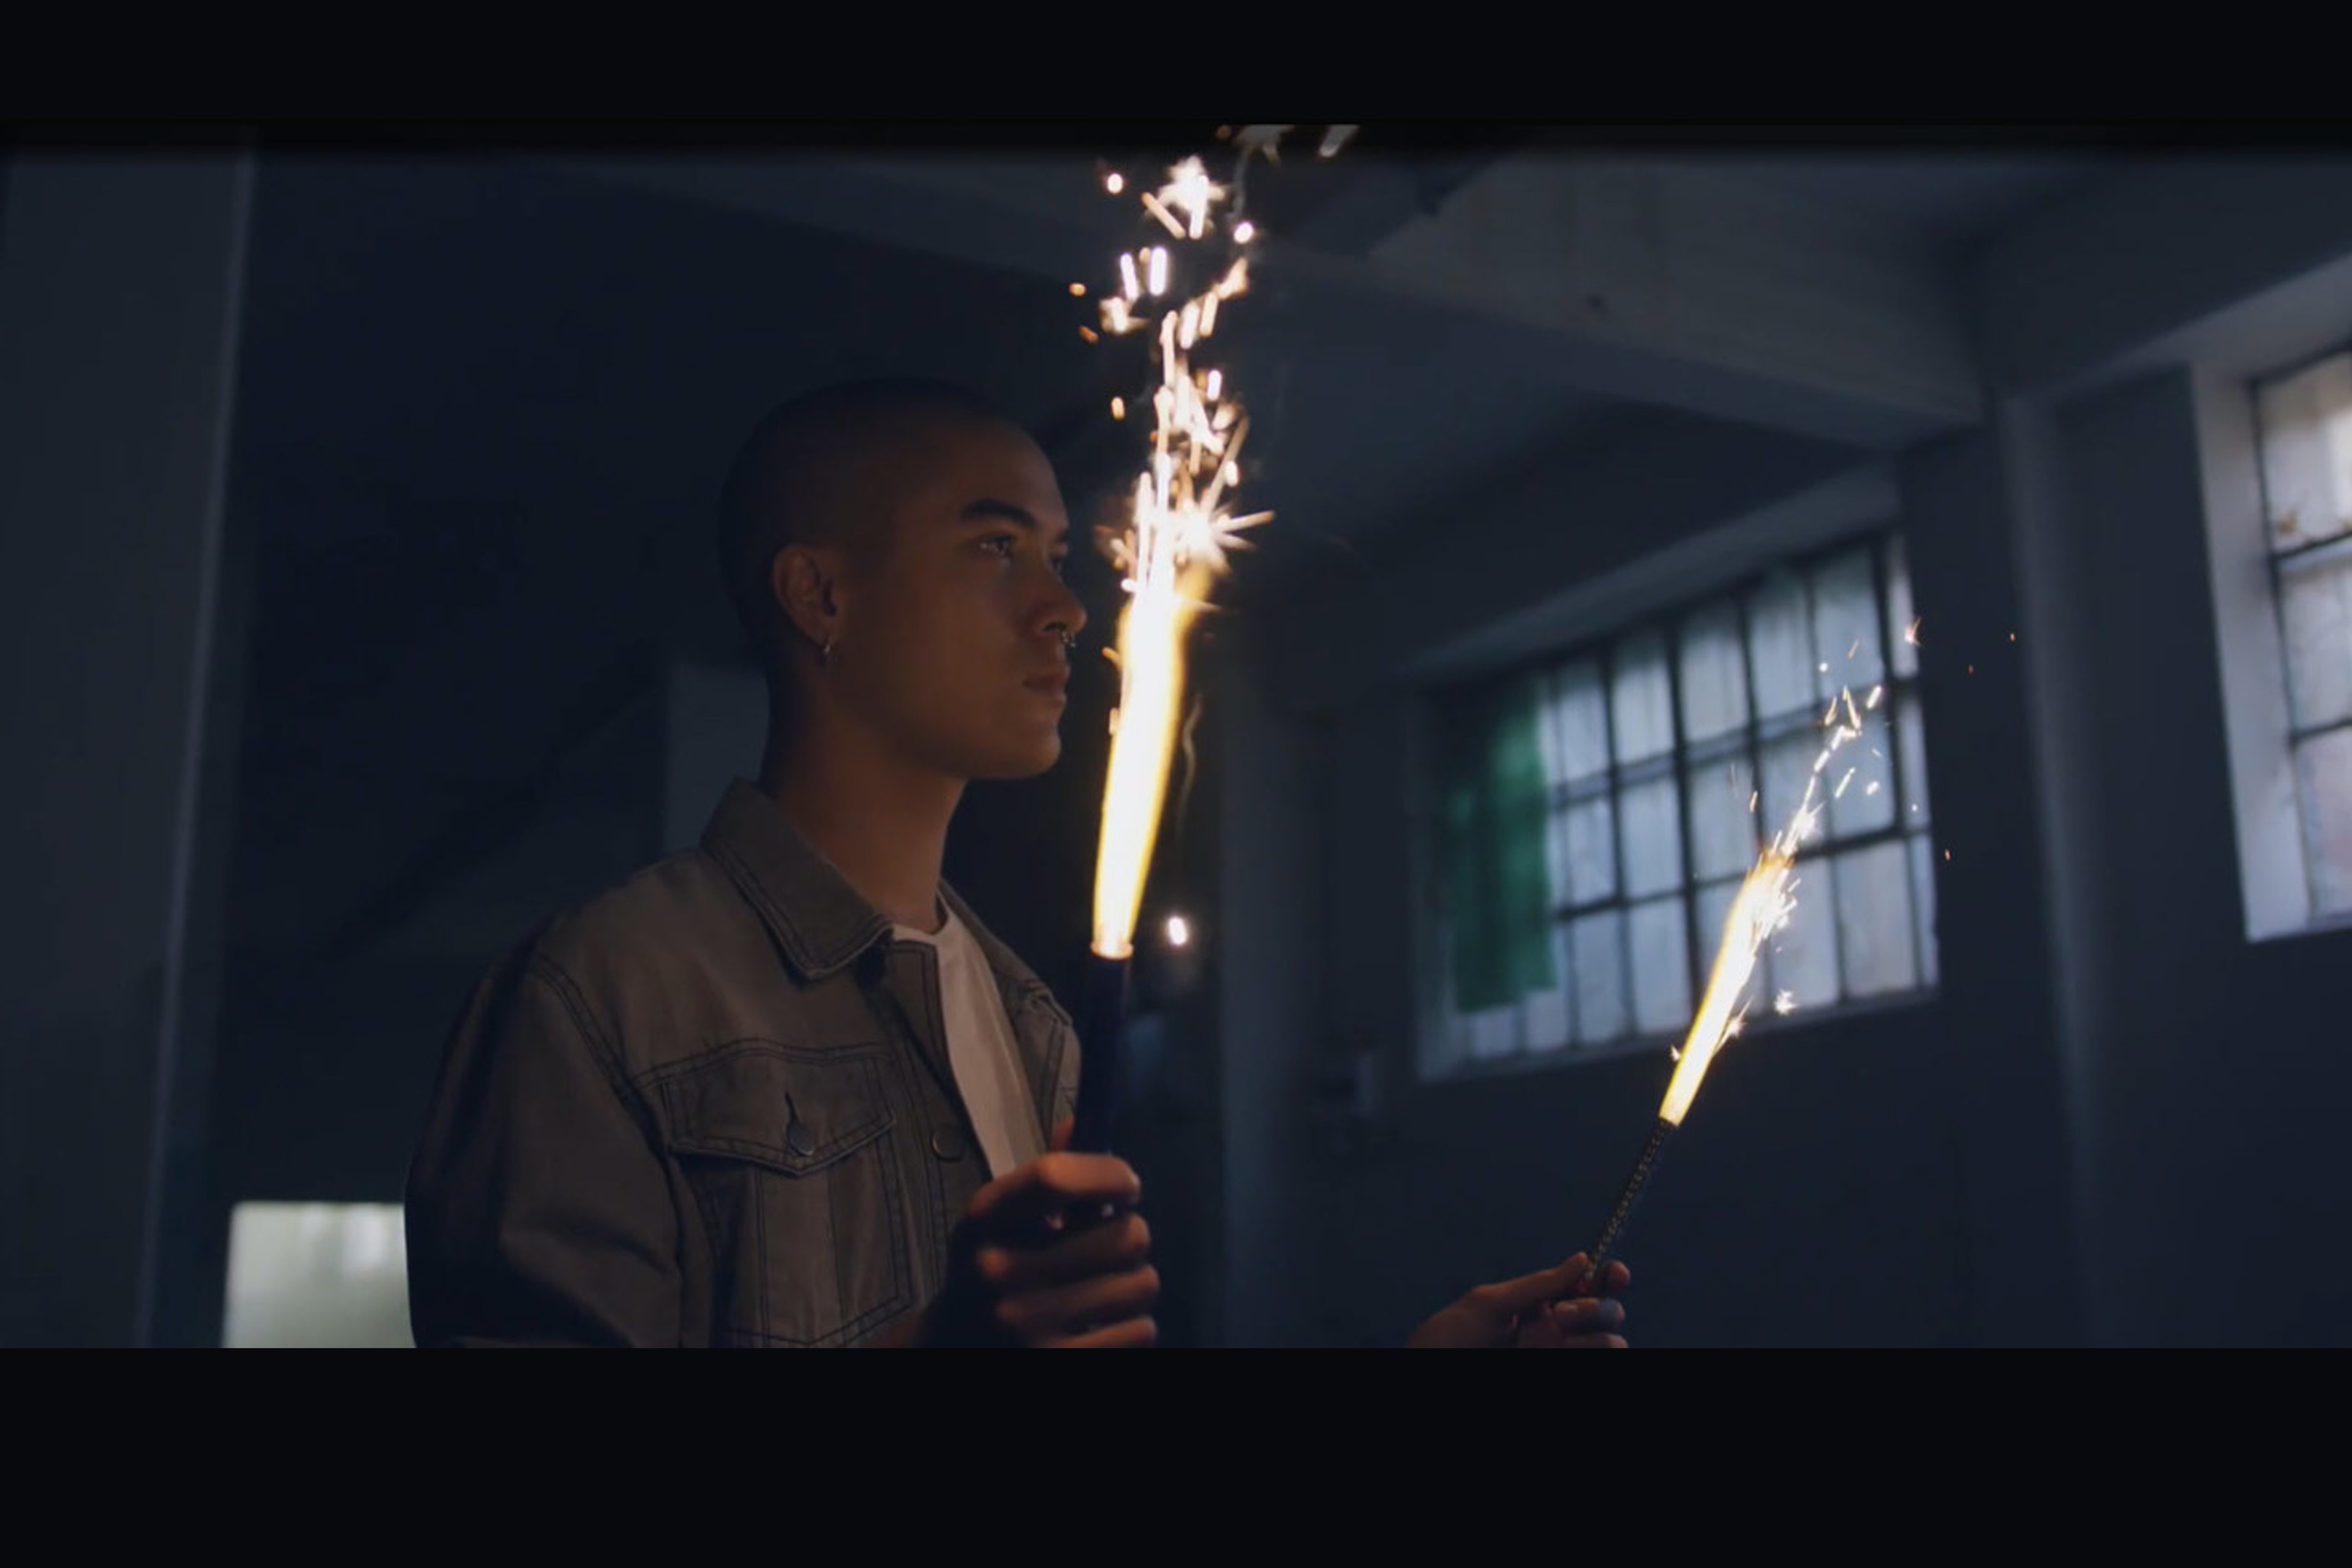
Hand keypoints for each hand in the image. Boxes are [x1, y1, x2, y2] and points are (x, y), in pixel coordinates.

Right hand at [919, 1117, 1158, 1347]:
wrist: (953, 1345)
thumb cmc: (997, 1264)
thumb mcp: (1005, 1216)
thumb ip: (1048, 1176)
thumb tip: (1081, 1124)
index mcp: (986, 1218)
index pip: (1056, 1177)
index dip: (1110, 1173)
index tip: (1127, 1187)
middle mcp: (1001, 1270)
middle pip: (1126, 1235)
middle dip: (1131, 1236)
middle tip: (1110, 1246)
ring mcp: (1027, 1325)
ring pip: (1142, 1284)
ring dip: (1134, 1283)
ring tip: (1103, 1286)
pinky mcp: (1056, 1362)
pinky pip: (1140, 1330)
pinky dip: (1131, 1326)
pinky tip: (1101, 1324)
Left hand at [1405, 1253, 1631, 1348]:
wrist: (1432, 1371)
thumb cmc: (1452, 1337)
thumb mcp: (1491, 1304)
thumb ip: (1539, 1285)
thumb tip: (1583, 1259)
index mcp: (1542, 1302)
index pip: (1590, 1286)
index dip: (1609, 1277)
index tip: (1614, 1274)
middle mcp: (1558, 1329)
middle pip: (1607, 1313)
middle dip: (1593, 1308)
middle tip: (1559, 1314)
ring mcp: (1561, 1352)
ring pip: (1609, 1344)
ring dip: (1592, 1339)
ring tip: (1550, 1341)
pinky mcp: (1562, 1368)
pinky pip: (1597, 1361)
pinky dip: (1587, 1351)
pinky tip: (1558, 1350)